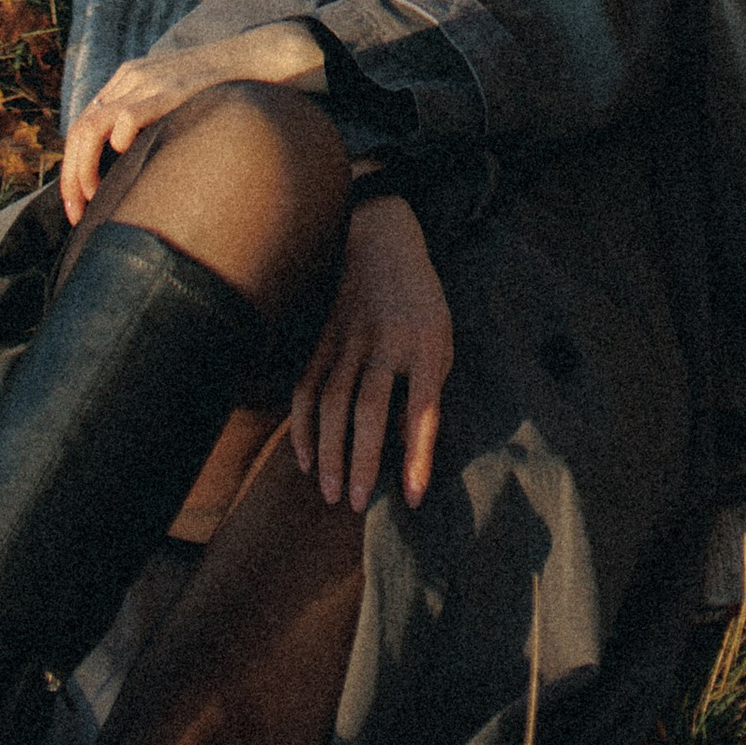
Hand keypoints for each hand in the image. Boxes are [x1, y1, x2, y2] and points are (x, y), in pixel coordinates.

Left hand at [59, 20, 326, 222]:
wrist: (262, 57)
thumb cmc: (223, 89)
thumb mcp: (176, 100)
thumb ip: (153, 122)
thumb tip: (134, 174)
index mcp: (128, 81)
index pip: (83, 126)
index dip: (73, 169)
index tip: (79, 207)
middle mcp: (131, 79)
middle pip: (80, 129)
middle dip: (71, 177)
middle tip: (76, 214)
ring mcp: (150, 82)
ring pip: (93, 126)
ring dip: (83, 170)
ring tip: (92, 201)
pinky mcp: (172, 89)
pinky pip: (128, 115)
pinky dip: (117, 140)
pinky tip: (125, 160)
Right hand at [290, 194, 452, 510]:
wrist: (383, 239)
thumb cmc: (421, 302)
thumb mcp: (441, 338)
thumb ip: (426, 389)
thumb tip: (403, 444)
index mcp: (427, 344)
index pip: (423, 407)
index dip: (417, 454)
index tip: (411, 497)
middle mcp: (387, 342)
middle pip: (369, 409)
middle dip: (361, 460)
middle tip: (356, 505)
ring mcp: (350, 338)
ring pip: (333, 401)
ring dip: (330, 451)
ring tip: (331, 493)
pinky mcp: (324, 337)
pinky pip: (308, 385)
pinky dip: (303, 424)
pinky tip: (306, 458)